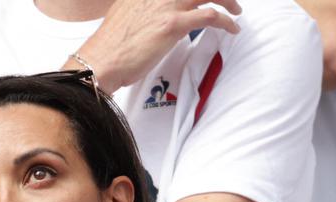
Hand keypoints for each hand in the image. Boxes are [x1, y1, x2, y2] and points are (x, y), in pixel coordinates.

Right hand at [74, 0, 242, 93]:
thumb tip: (153, 17)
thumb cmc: (109, 48)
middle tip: (227, 0)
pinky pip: (211, 15)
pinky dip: (227, 21)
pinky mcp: (173, 24)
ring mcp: (166, 5)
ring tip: (236, 11)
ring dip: (228, 0)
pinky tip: (232, 29)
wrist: (100, 61)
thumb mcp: (124, 16)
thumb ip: (142, 10)